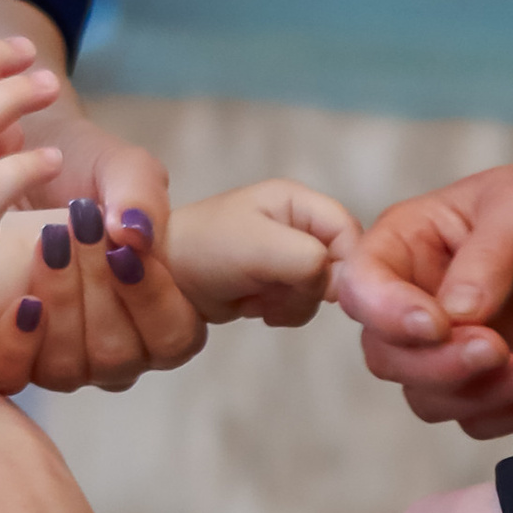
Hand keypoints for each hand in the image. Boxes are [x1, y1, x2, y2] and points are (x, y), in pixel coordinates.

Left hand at [0, 125, 202, 394]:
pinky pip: (14, 375)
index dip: (152, 299)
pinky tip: (20, 298)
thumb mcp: (118, 167)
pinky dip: (17, 341)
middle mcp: (118, 347)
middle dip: (98, 292)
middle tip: (77, 231)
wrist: (12, 157)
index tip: (123, 248)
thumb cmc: (80, 165)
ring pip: (69, 368)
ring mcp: (64, 359)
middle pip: (119, 357)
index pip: (173, 336)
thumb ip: (140, 194)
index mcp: (163, 311)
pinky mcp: (13, 356)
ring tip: (47, 246)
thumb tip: (136, 235)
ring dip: (61, 304)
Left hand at [167, 179, 358, 328]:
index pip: (351, 232)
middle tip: (274, 288)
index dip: (346, 264)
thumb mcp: (260, 247)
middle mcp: (296, 224)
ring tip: (257, 295)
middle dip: (312, 287)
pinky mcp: (274, 282)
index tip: (320, 287)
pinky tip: (253, 305)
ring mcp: (286, 255)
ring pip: (323, 290)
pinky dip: (282, 312)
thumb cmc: (205, 250)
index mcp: (297, 201)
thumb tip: (337, 283)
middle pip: (341, 264)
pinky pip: (301, 305)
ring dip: (294, 303)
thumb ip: (308, 259)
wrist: (161, 279)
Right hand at [335, 123, 512, 437]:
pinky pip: (478, 421)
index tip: (438, 323)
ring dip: (481, 394)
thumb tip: (453, 315)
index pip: (360, 287)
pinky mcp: (497, 380)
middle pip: (387, 356)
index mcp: (409, 242)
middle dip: (438, 365)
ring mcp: (456, 344)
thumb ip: (486, 257)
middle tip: (498, 348)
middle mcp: (419, 297)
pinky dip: (512, 413)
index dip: (385, 313)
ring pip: (429, 398)